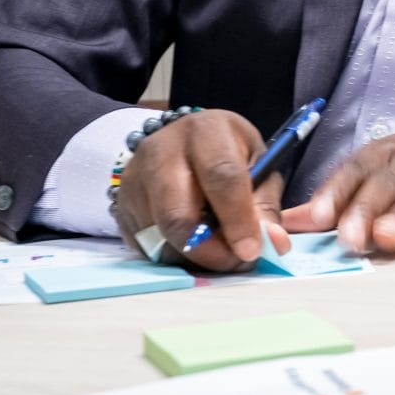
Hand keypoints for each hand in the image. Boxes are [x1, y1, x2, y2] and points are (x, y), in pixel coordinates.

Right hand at [113, 109, 288, 273]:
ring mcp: (134, 178)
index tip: (250, 251)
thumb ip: (265, 204)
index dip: (237, 219)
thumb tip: (273, 243)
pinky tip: (193, 245)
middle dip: (209, 249)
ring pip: (160, 235)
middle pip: (178, 213)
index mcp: (206, 131)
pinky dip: (173, 255)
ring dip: (193, 256)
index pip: (221, 177)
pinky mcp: (121, 203)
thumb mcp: (259, 165)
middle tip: (235, 262)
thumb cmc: (228, 153)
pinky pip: (145, 244)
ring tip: (219, 252)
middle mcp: (162, 150)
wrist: (183, 140)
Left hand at [280, 127, 394, 253]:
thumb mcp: (391, 171)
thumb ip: (343, 196)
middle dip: (367, 207)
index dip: (339, 189)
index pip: (360, 166)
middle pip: (390, 180)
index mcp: (394, 151)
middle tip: (349, 237)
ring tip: (386, 237)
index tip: (320, 216)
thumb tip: (292, 220)